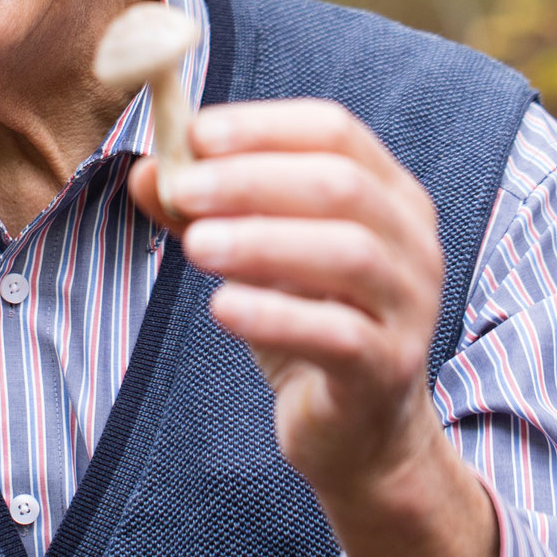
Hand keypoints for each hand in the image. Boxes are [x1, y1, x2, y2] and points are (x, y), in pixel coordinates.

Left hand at [129, 99, 496, 556]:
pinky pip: (338, 335)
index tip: (196, 133)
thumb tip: (145, 171)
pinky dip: (275, 315)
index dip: (263, 126)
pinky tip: (221, 307)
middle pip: (341, 186)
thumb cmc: (306, 320)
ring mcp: (409, 308)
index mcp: (388, 195)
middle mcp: (411, 243)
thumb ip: (203, 211)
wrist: (359, 430)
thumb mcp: (254, 256)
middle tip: (182, 189)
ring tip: (195, 246)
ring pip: (347, 255)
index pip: (335, 131)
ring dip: (262, 242)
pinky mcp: (387, 370)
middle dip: (253, 180)